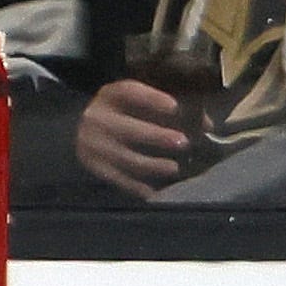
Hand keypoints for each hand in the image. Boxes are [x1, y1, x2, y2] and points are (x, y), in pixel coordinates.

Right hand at [74, 72, 187, 193]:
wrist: (79, 130)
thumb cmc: (122, 113)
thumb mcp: (136, 101)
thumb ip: (168, 108)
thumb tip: (206, 125)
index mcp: (111, 95)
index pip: (130, 93)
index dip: (152, 100)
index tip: (174, 107)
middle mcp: (97, 118)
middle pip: (128, 129)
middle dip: (157, 137)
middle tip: (183, 143)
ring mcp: (93, 145)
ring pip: (125, 158)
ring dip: (152, 165)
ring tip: (173, 168)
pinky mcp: (94, 166)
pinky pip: (118, 179)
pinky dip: (137, 186)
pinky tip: (154, 191)